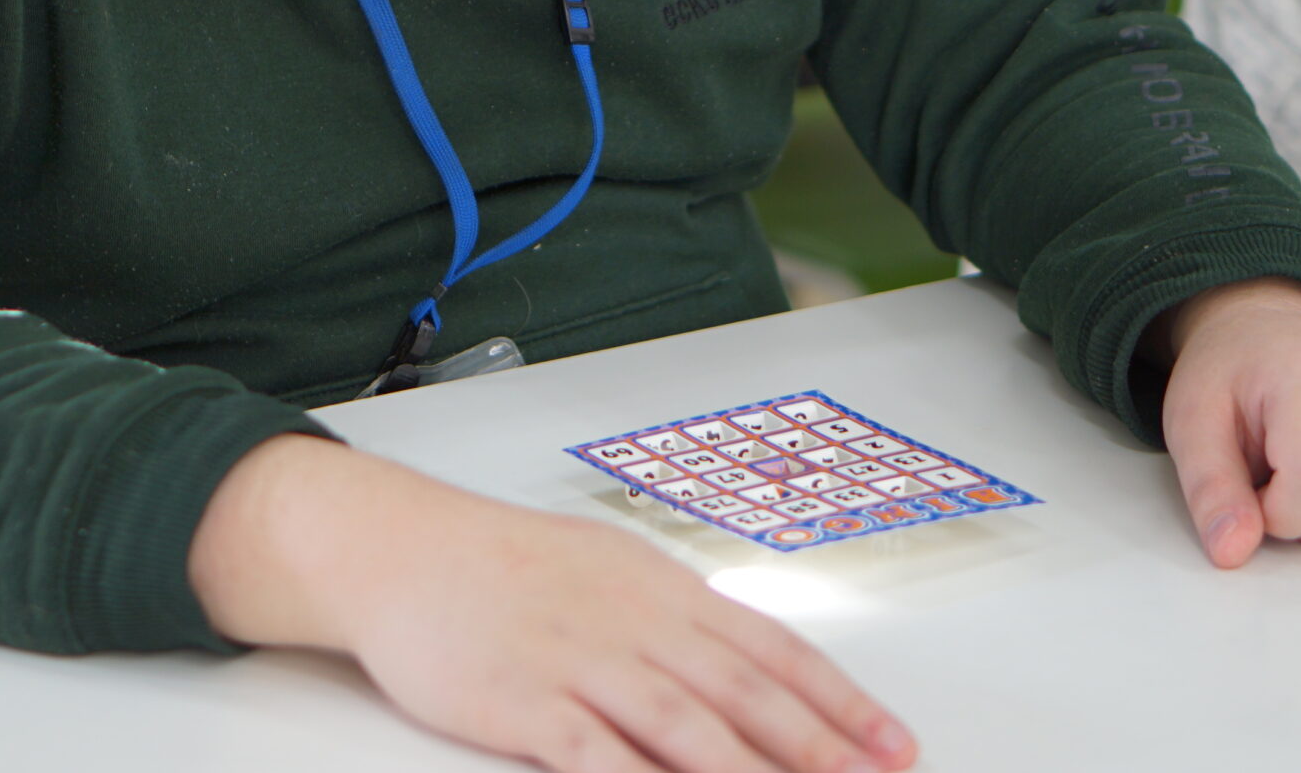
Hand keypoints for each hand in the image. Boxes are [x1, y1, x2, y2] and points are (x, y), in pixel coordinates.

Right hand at [189, 436, 915, 772]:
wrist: (404, 548)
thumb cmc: (506, 562)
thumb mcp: (610, 571)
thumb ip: (677, 621)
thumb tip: (750, 663)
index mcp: (664, 589)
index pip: (773, 648)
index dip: (840, 700)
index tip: (895, 745)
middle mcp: (635, 622)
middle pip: (744, 692)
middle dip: (818, 748)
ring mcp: (580, 661)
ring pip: (684, 725)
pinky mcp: (523, 701)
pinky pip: (591, 754)